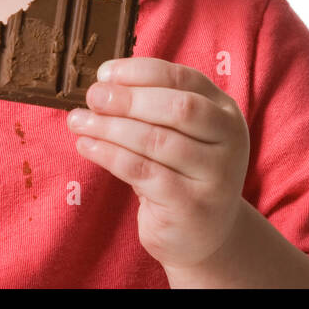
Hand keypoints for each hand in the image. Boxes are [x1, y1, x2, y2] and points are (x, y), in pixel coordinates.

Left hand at [66, 57, 249, 271]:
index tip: (106, 72)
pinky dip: (109, 155)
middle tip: (92, 96)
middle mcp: (230, 140)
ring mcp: (215, 175)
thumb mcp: (178, 136)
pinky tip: (86, 146)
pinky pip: (142, 171)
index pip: (184, 79)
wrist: (203, 236)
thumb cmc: (181, 174)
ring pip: (156, 140)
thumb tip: (103, 85)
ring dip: (111, 127)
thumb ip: (153, 108)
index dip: (142, 72)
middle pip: (177, 108)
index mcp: (226, 112)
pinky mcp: (191, 205)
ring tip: (79, 121)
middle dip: (128, 98)